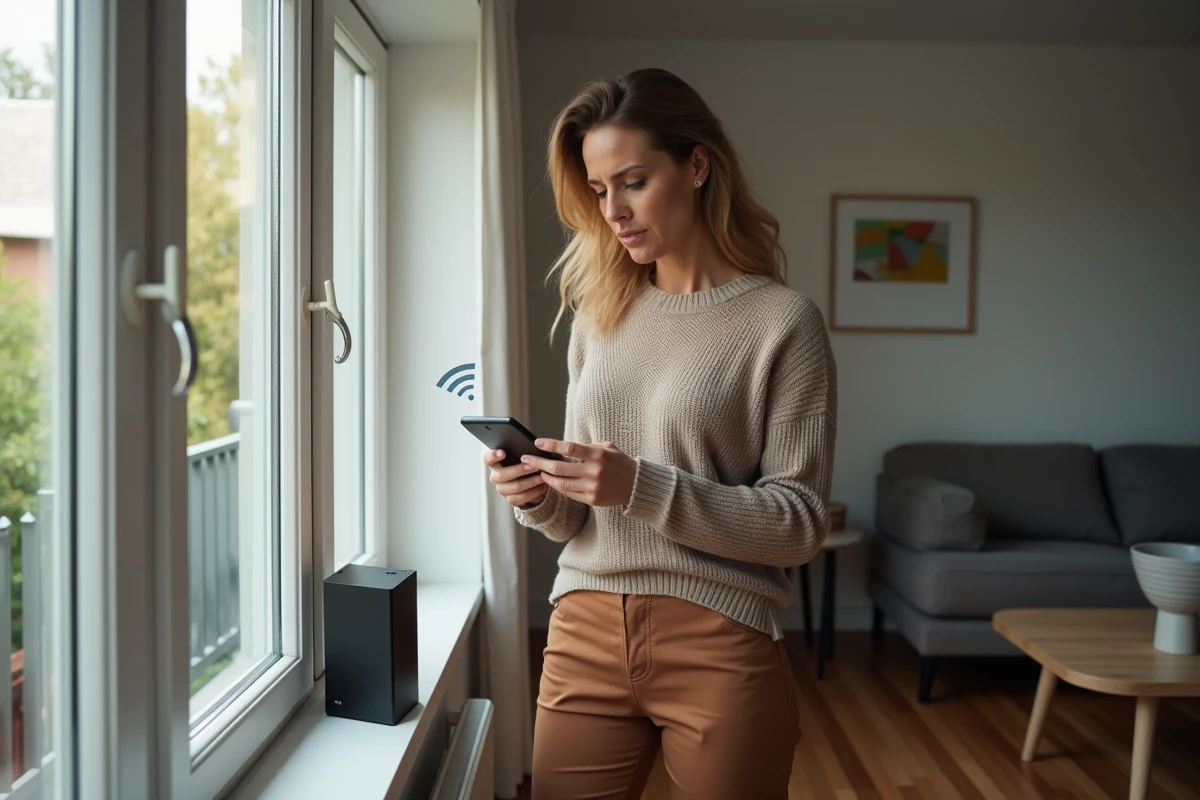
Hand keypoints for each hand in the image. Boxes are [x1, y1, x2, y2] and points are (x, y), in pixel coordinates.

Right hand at [484, 448, 548, 508]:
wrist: (530, 485)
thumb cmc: (525, 467)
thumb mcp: (522, 459)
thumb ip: (521, 455)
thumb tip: (530, 453)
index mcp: (495, 464)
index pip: (488, 459)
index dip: (493, 456)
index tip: (503, 452)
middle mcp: (496, 477)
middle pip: (503, 474)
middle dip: (520, 469)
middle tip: (534, 465)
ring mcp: (502, 490)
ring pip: (515, 486)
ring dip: (531, 481)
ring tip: (542, 476)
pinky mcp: (510, 500)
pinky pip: (522, 497)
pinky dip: (534, 492)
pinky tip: (543, 486)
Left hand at [521, 438, 636, 507]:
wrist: (637, 485)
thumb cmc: (620, 463)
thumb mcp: (607, 448)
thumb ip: (587, 447)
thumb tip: (563, 447)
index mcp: (598, 455)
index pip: (569, 448)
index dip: (551, 445)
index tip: (537, 443)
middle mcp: (594, 472)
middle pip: (559, 468)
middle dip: (540, 463)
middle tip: (527, 459)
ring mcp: (592, 488)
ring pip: (561, 483)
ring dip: (546, 477)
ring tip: (538, 471)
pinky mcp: (592, 500)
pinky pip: (569, 493)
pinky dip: (558, 487)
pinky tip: (551, 481)